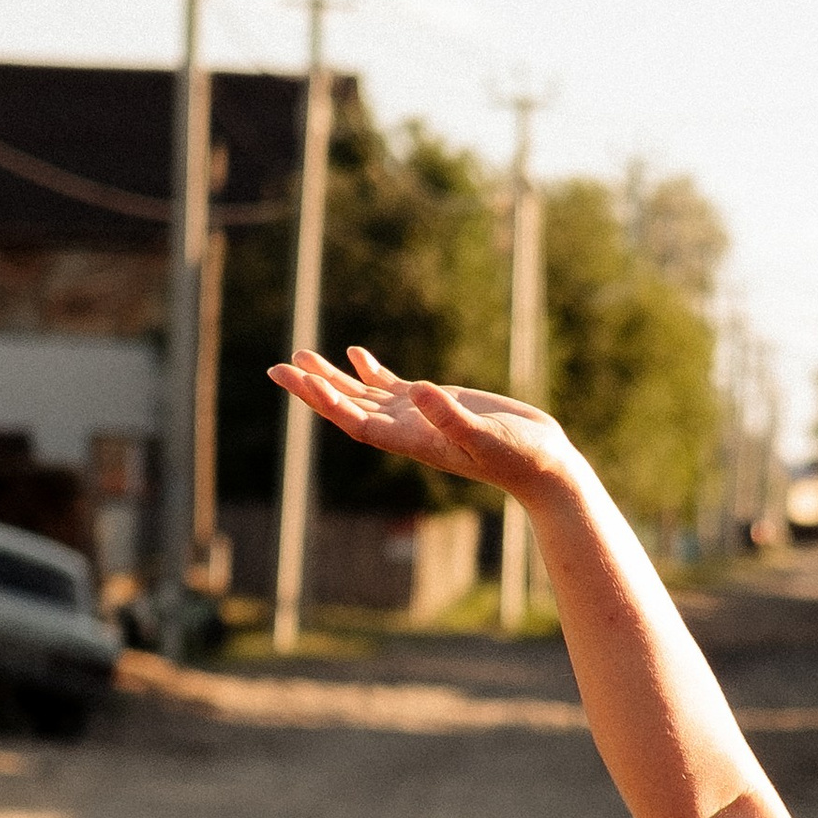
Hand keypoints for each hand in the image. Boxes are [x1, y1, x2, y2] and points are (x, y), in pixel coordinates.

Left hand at [268, 344, 575, 499]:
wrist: (541, 463)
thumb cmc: (517, 457)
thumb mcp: (484, 436)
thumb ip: (450, 417)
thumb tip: (419, 389)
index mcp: (411, 441)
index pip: (357, 421)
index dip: (327, 402)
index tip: (301, 381)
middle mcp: (406, 430)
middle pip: (347, 407)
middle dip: (311, 388)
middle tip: (276, 369)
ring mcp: (417, 416)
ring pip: (362, 394)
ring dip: (331, 377)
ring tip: (300, 356)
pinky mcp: (434, 403)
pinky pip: (391, 386)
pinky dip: (369, 371)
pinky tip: (354, 354)